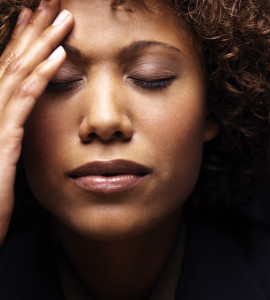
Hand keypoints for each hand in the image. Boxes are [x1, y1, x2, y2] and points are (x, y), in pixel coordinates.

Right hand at [0, 0, 73, 244]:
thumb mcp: (0, 154)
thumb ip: (9, 129)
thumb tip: (19, 114)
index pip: (10, 68)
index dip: (23, 40)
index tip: (38, 17)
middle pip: (15, 60)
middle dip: (35, 29)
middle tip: (53, 3)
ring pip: (21, 72)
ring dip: (43, 43)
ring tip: (62, 17)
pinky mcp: (3, 138)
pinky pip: (26, 100)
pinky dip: (42, 76)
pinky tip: (59, 57)